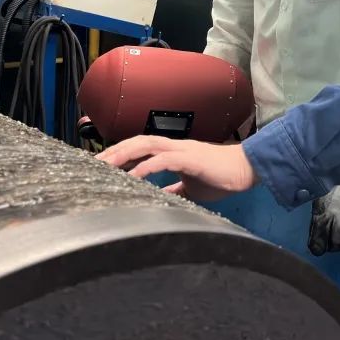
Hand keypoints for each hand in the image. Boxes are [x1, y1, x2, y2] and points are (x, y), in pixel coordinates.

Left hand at [96, 136, 258, 202]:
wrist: (247, 170)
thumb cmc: (222, 177)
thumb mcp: (191, 187)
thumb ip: (174, 190)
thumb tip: (158, 198)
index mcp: (172, 152)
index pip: (140, 148)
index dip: (119, 154)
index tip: (101, 165)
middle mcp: (173, 147)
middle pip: (136, 142)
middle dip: (113, 151)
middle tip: (92, 164)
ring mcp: (181, 150)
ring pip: (145, 145)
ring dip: (123, 154)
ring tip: (105, 165)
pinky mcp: (190, 158)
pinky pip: (162, 160)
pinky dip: (145, 167)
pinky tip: (132, 176)